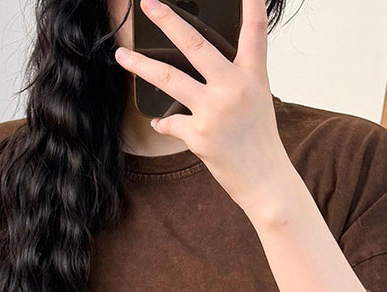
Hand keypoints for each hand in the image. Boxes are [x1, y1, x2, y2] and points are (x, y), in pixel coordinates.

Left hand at [114, 0, 294, 212]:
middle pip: (194, 45)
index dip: (251, 4)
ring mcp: (215, 110)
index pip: (254, 31)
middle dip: (168, 20)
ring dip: (140, 66)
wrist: (264, 180)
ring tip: (122, 55)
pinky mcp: (200, 135)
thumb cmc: (259, 140)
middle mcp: (234, 88)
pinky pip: (171, 122)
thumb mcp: (256, 99)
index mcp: (252, 75)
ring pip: (168, 79)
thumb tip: (198, 66)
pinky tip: (160, 122)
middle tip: (148, 4)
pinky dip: (164, 122)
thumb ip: (233, 78)